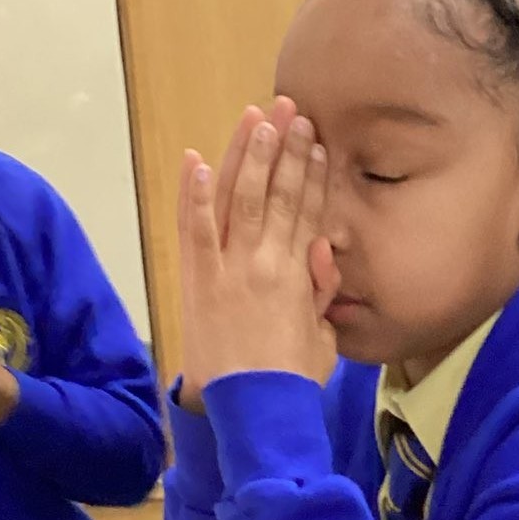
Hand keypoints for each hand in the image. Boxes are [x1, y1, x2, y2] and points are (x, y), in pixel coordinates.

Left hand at [177, 96, 338, 412]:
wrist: (255, 408)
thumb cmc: (292, 379)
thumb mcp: (325, 336)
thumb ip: (323, 293)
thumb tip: (322, 252)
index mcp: (300, 275)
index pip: (308, 211)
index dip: (312, 175)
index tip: (317, 143)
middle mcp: (268, 262)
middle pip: (278, 193)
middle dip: (286, 149)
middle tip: (292, 111)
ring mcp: (231, 268)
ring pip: (241, 198)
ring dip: (249, 156)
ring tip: (257, 118)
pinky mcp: (199, 280)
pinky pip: (195, 229)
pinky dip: (194, 194)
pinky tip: (196, 159)